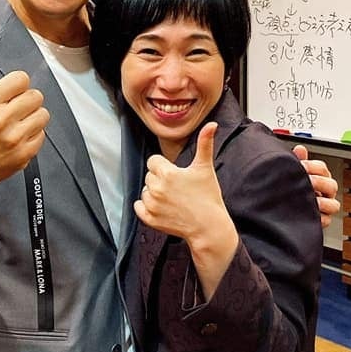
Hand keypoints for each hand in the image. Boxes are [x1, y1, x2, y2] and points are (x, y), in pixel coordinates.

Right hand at [0, 47, 48, 223]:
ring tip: (20, 122)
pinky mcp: (24, 154)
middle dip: (27, 100)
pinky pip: (42, 134)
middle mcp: (0, 119)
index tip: (11, 93)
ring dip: (33, 117)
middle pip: (35, 95)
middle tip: (16, 109)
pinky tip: (20, 137)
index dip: (18, 85)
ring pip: (43, 114)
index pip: (21, 79)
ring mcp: (13, 138)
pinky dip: (34, 135)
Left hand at [134, 123, 237, 298]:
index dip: (164, 166)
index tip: (176, 174)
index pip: (153, 162)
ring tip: (172, 199)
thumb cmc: (208, 197)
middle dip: (160, 180)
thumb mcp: (205, 168)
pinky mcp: (150, 219)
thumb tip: (212, 125)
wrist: (209, 227)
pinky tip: (162, 208)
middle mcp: (157, 188)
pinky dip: (146, 207)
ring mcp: (152, 205)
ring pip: (144, 191)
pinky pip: (138, 207)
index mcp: (167, 173)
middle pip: (149, 176)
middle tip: (177, 188)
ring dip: (154, 194)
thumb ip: (205, 143)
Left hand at [291, 144, 339, 228]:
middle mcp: (324, 192)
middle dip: (318, 182)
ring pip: (334, 205)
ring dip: (322, 201)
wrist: (275, 208)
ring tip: (308, 198)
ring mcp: (324, 207)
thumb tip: (300, 149)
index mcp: (318, 178)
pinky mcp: (319, 221)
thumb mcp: (290, 172)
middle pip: (332, 185)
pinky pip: (326, 220)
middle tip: (306, 181)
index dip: (313, 166)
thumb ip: (297, 160)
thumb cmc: (286, 188)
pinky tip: (307, 212)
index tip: (302, 166)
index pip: (322, 169)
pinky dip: (318, 217)